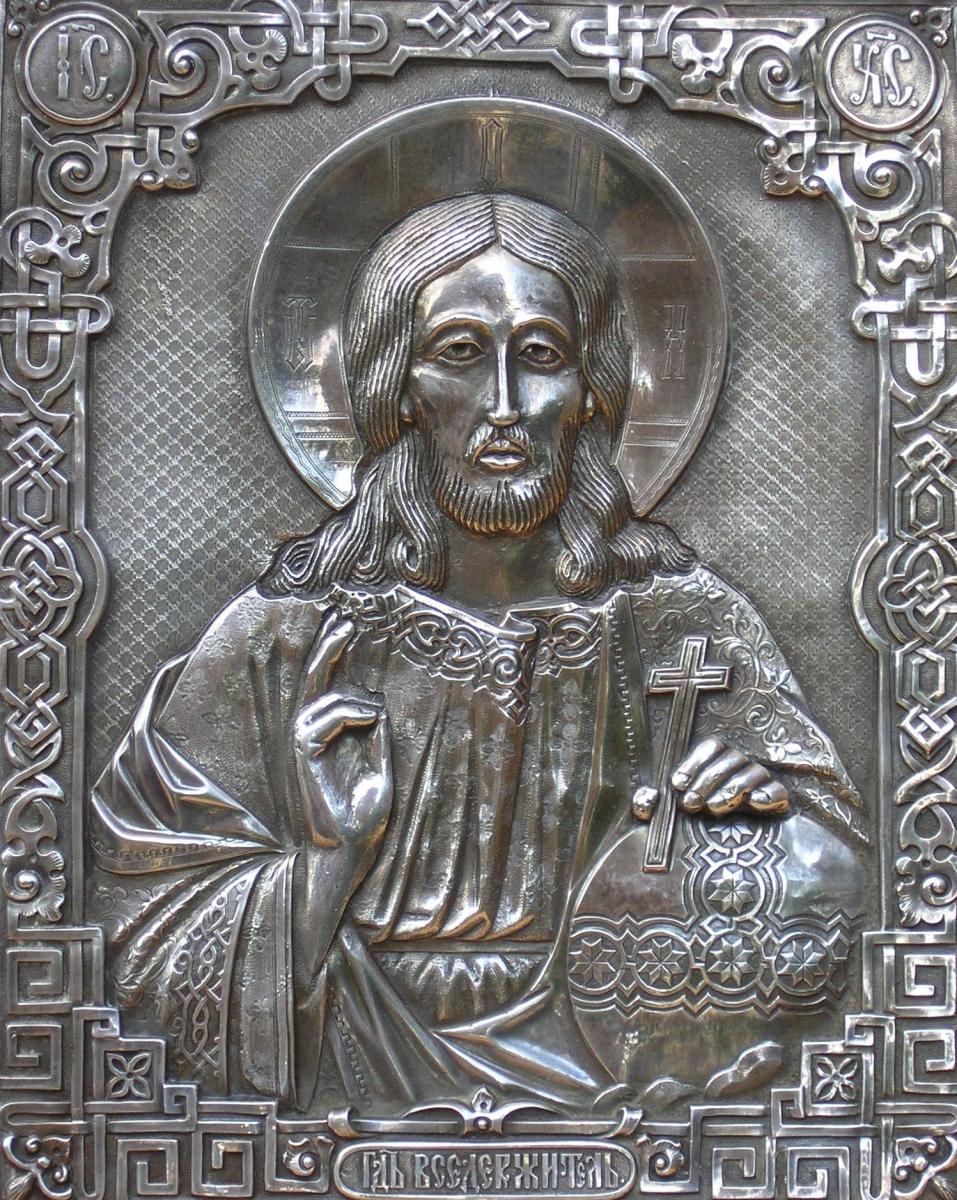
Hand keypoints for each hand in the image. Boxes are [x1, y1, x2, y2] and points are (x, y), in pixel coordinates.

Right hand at [294, 610, 392, 851]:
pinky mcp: (303, 759)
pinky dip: (348, 713)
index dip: (333, 655)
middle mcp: (311, 738)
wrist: (350, 853)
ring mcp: (304, 748)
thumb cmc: (363, 820)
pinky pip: (319, 721)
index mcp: (329, 739)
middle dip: (327, 647)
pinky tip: (370, 717)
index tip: (347, 624)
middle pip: (312, 681)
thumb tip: (376, 704)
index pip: (326, 687)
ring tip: (374, 710)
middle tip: (344, 617)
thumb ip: (375, 737)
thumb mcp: (379, 770)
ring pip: (319, 700)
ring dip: (351, 696)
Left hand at [671, 736, 788, 816]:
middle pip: (731, 758)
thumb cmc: (701, 826)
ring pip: (754, 772)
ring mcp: (762, 782)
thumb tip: (664, 789)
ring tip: (713, 807)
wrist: (738, 855)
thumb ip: (671, 796)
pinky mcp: (778, 801)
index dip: (694, 763)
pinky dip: (768, 794)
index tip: (679, 785)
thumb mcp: (684, 808)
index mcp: (719, 761)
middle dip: (708, 780)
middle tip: (692, 802)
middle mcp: (742, 767)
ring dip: (731, 788)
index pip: (713, 747)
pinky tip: (754, 801)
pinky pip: (779, 792)